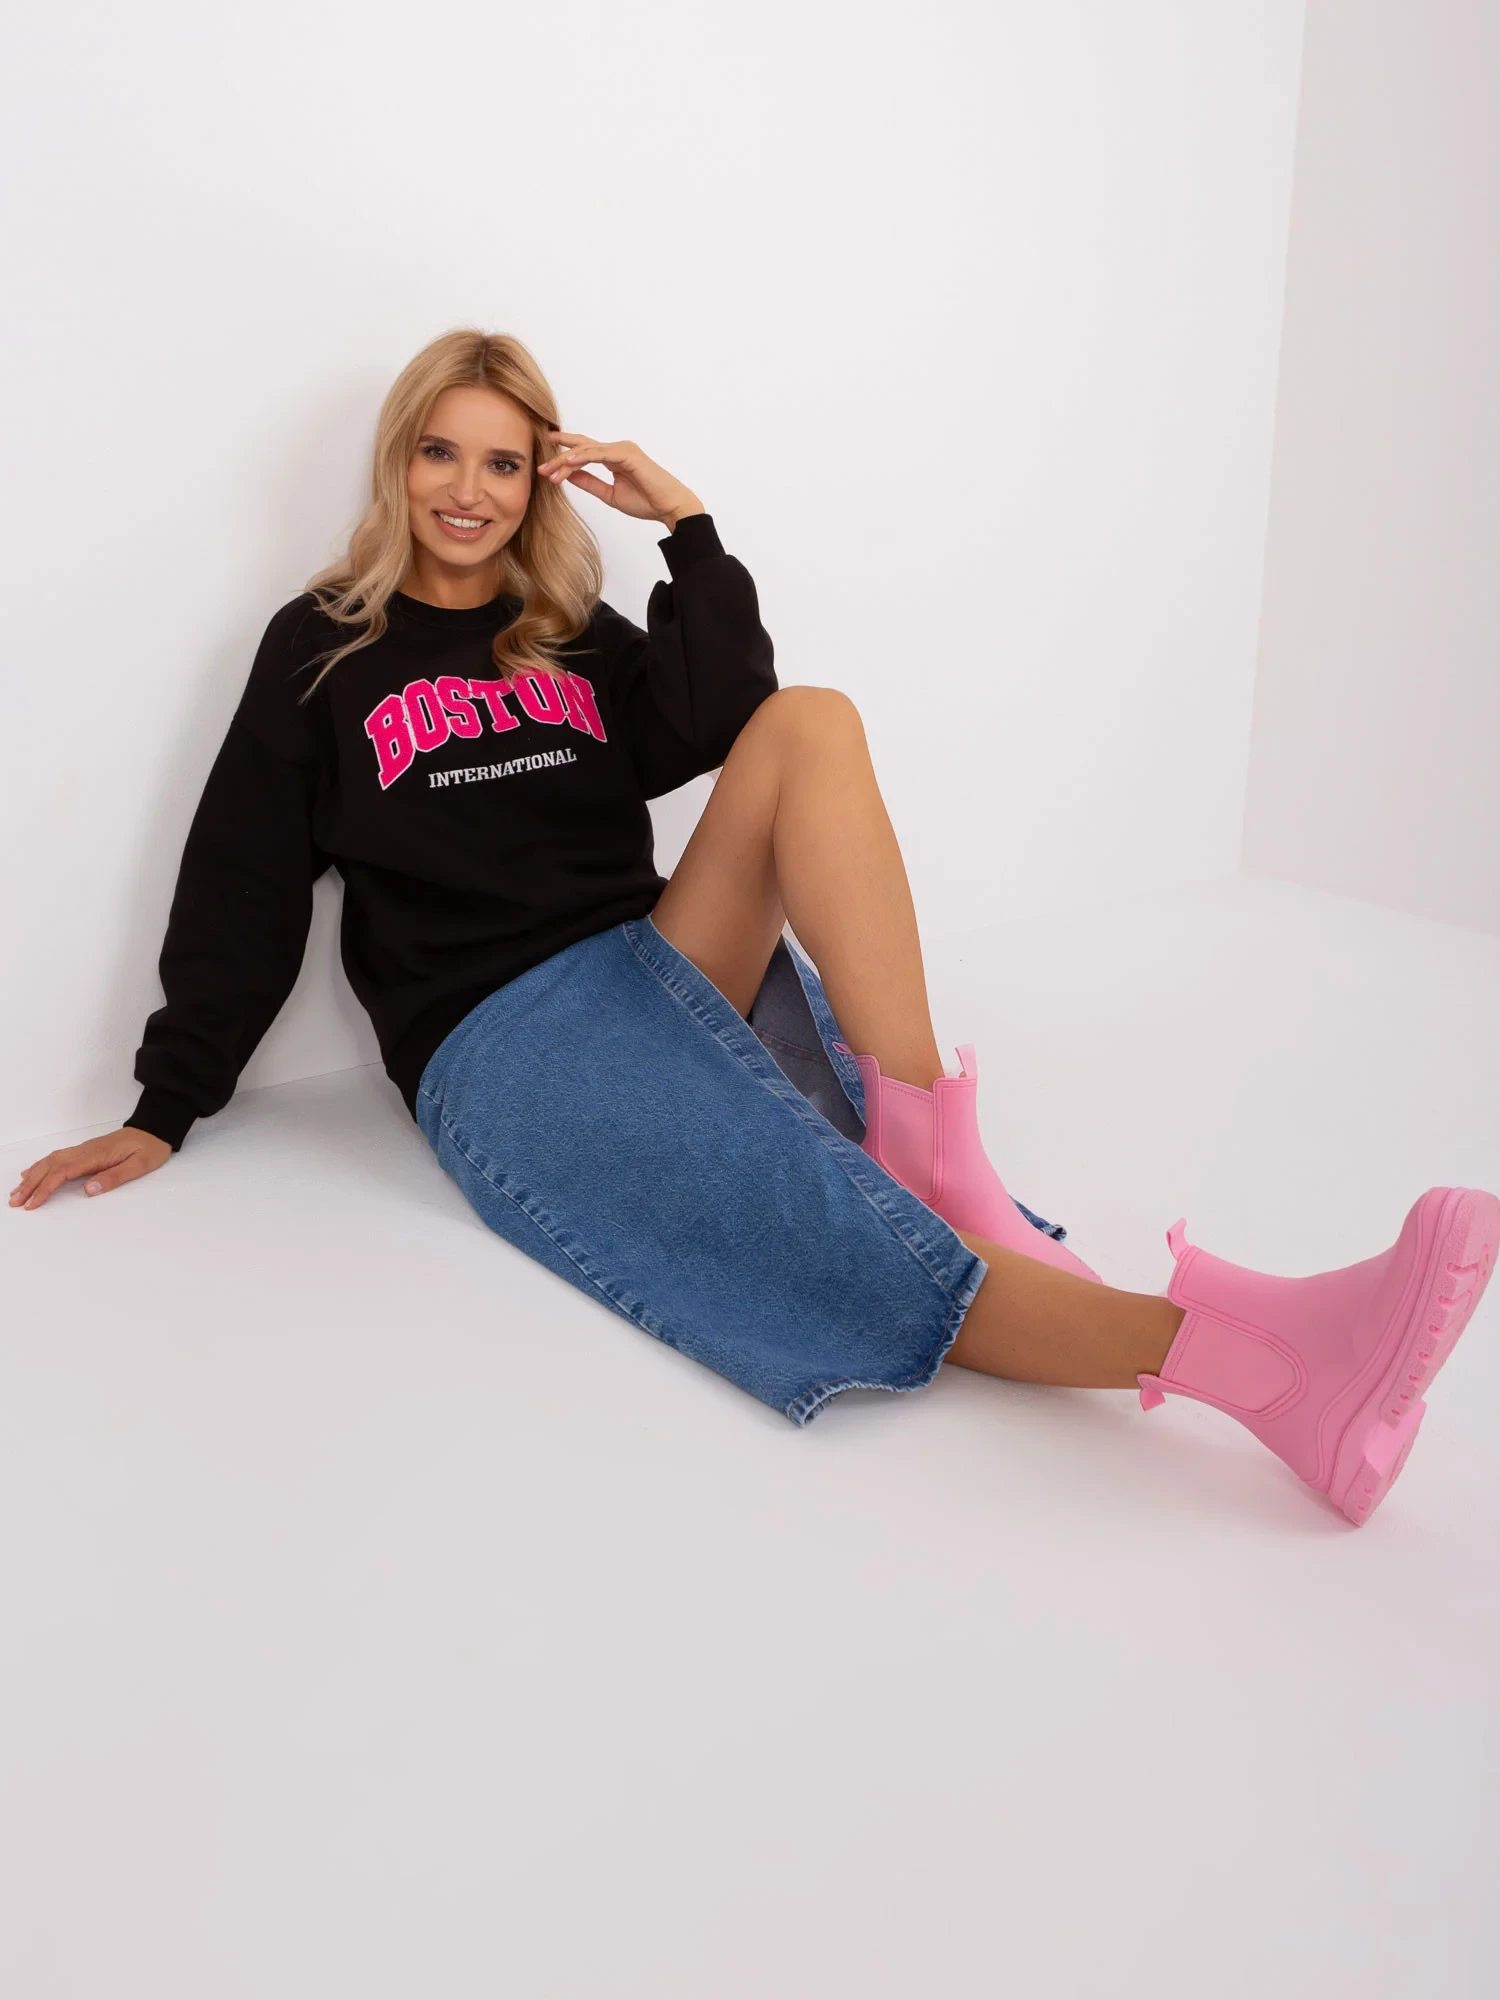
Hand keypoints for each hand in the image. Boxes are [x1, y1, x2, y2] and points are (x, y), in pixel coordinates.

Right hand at [9, 1125, 173, 1209]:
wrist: (155, 1129)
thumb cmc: (149, 1148)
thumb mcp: (139, 1165)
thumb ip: (114, 1177)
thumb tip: (89, 1190)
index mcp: (96, 1155)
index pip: (62, 1172)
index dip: (45, 1189)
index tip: (32, 1204)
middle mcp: (85, 1150)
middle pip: (50, 1167)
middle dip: (30, 1185)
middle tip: (15, 1202)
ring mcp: (83, 1149)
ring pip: (50, 1161)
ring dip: (32, 1177)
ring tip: (16, 1192)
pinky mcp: (85, 1151)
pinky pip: (57, 1158)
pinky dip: (41, 1166)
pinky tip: (31, 1173)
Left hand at [536, 429, 704, 529]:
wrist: (669, 507)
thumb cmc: (646, 501)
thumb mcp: (609, 494)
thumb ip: (590, 483)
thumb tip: (568, 476)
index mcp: (613, 457)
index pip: (583, 453)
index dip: (563, 459)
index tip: (545, 469)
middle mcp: (616, 449)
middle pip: (581, 447)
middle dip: (558, 455)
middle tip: (539, 464)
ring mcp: (622, 449)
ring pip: (586, 450)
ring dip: (565, 461)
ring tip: (549, 471)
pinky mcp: (627, 453)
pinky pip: (598, 453)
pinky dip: (581, 458)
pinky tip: (567, 464)